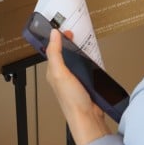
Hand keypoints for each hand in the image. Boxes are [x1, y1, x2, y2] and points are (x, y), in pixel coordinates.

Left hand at [46, 29, 111, 144]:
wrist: (88, 118)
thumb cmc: (72, 101)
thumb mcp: (60, 73)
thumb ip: (55, 53)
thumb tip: (53, 34)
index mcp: (53, 71)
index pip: (52, 49)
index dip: (56, 37)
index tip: (62, 26)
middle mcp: (62, 74)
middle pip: (64, 52)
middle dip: (68, 41)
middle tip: (75, 31)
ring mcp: (74, 78)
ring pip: (75, 58)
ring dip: (79, 49)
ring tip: (83, 39)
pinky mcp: (85, 81)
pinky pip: (85, 66)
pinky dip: (88, 58)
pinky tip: (92, 54)